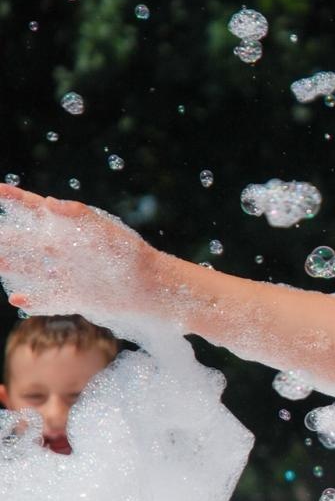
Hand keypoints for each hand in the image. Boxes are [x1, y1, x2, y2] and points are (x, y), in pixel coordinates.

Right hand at [0, 185, 160, 317]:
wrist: (154, 288)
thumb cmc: (132, 254)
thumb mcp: (106, 232)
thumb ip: (78, 216)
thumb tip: (49, 203)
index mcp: (71, 230)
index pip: (36, 210)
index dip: (14, 199)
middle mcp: (66, 251)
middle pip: (26, 241)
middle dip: (5, 237)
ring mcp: (69, 275)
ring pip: (32, 270)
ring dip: (12, 267)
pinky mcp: (76, 298)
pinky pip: (50, 299)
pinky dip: (34, 300)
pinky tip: (17, 300)